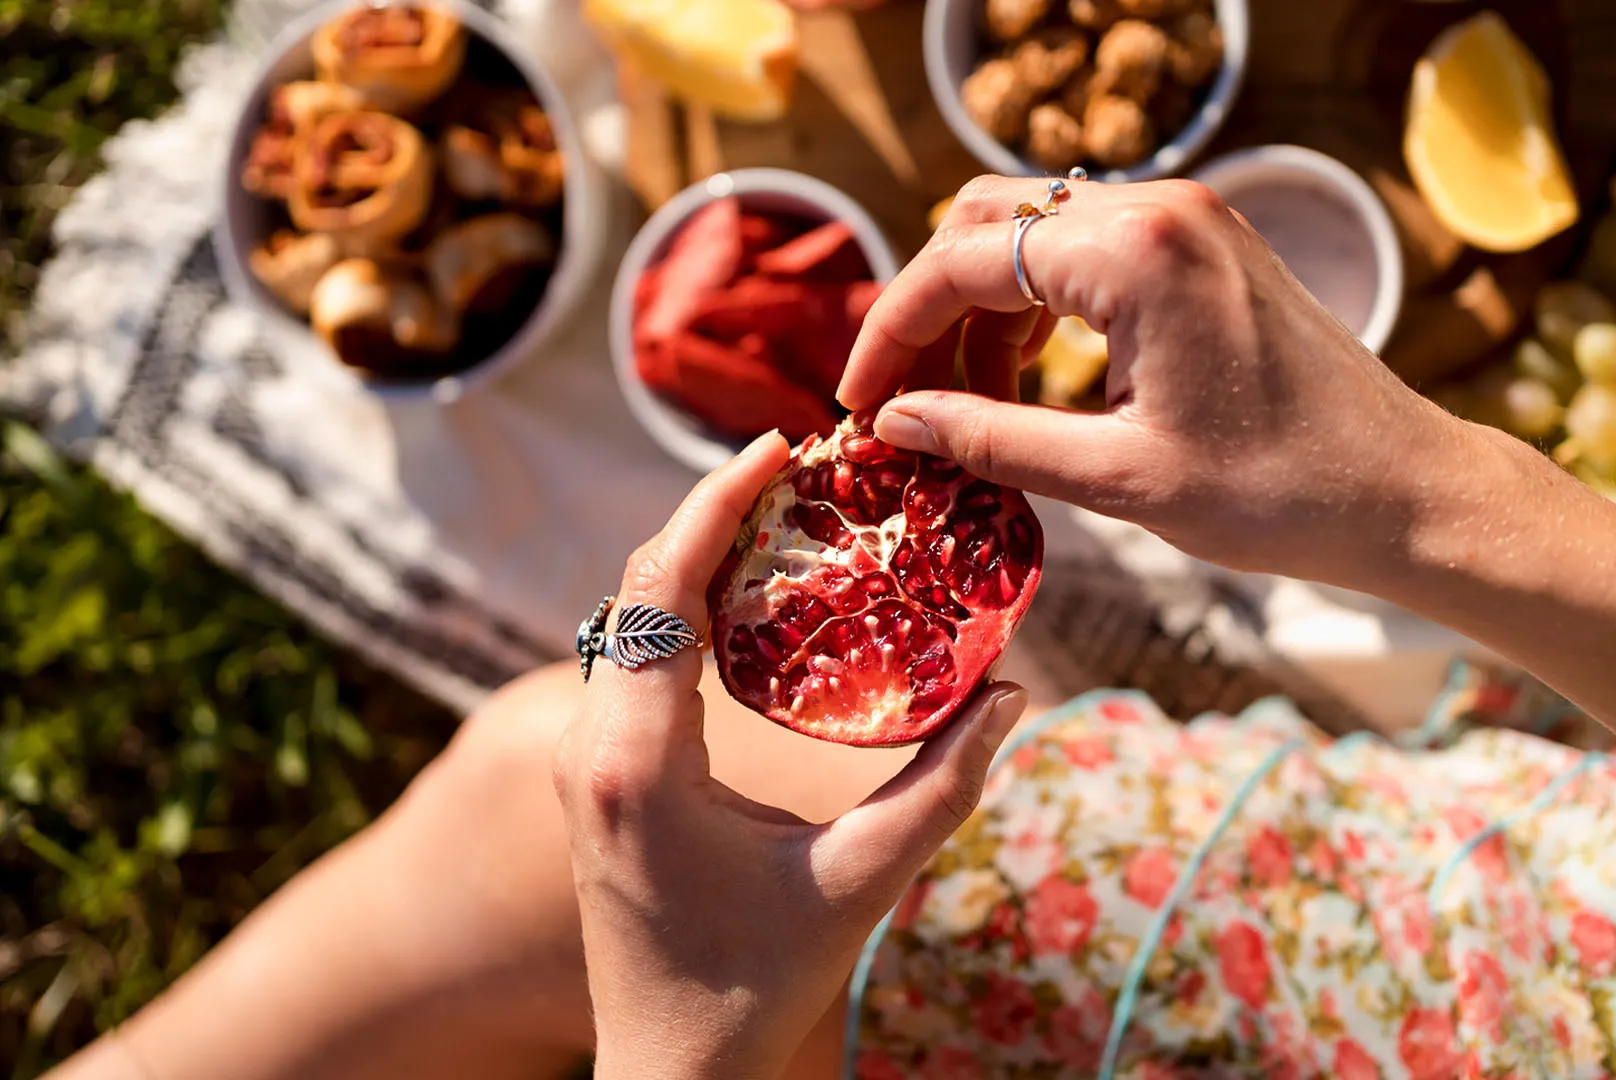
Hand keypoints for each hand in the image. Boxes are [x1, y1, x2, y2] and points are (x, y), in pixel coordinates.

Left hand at [551, 432, 1026, 1079]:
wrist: (671, 1074)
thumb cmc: (756, 987)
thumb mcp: (862, 883)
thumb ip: (944, 786)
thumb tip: (1012, 691)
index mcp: (635, 761)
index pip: (661, 588)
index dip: (715, 503)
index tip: (778, 445)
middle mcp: (589, 746)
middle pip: (637, 584)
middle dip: (713, 514)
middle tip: (802, 468)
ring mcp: (580, 762)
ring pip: (627, 618)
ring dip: (697, 558)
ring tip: (785, 515)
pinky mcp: (594, 778)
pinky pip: (632, 660)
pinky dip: (686, 610)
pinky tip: (754, 602)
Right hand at [838, 175, 1483, 591]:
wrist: (1403, 491)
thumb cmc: (1277, 493)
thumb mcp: (1117, 478)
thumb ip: (993, 439)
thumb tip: (895, 424)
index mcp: (1136, 252)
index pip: (963, 261)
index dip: (892, 330)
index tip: (859, 402)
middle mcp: (1160, 208)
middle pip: (988, 221)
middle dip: (932, 307)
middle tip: (907, 399)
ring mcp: (1190, 219)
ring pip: (1035, 233)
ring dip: (985, 312)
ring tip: (972, 408)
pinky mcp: (1208, 246)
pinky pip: (1089, 251)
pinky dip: (1041, 308)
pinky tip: (1033, 383)